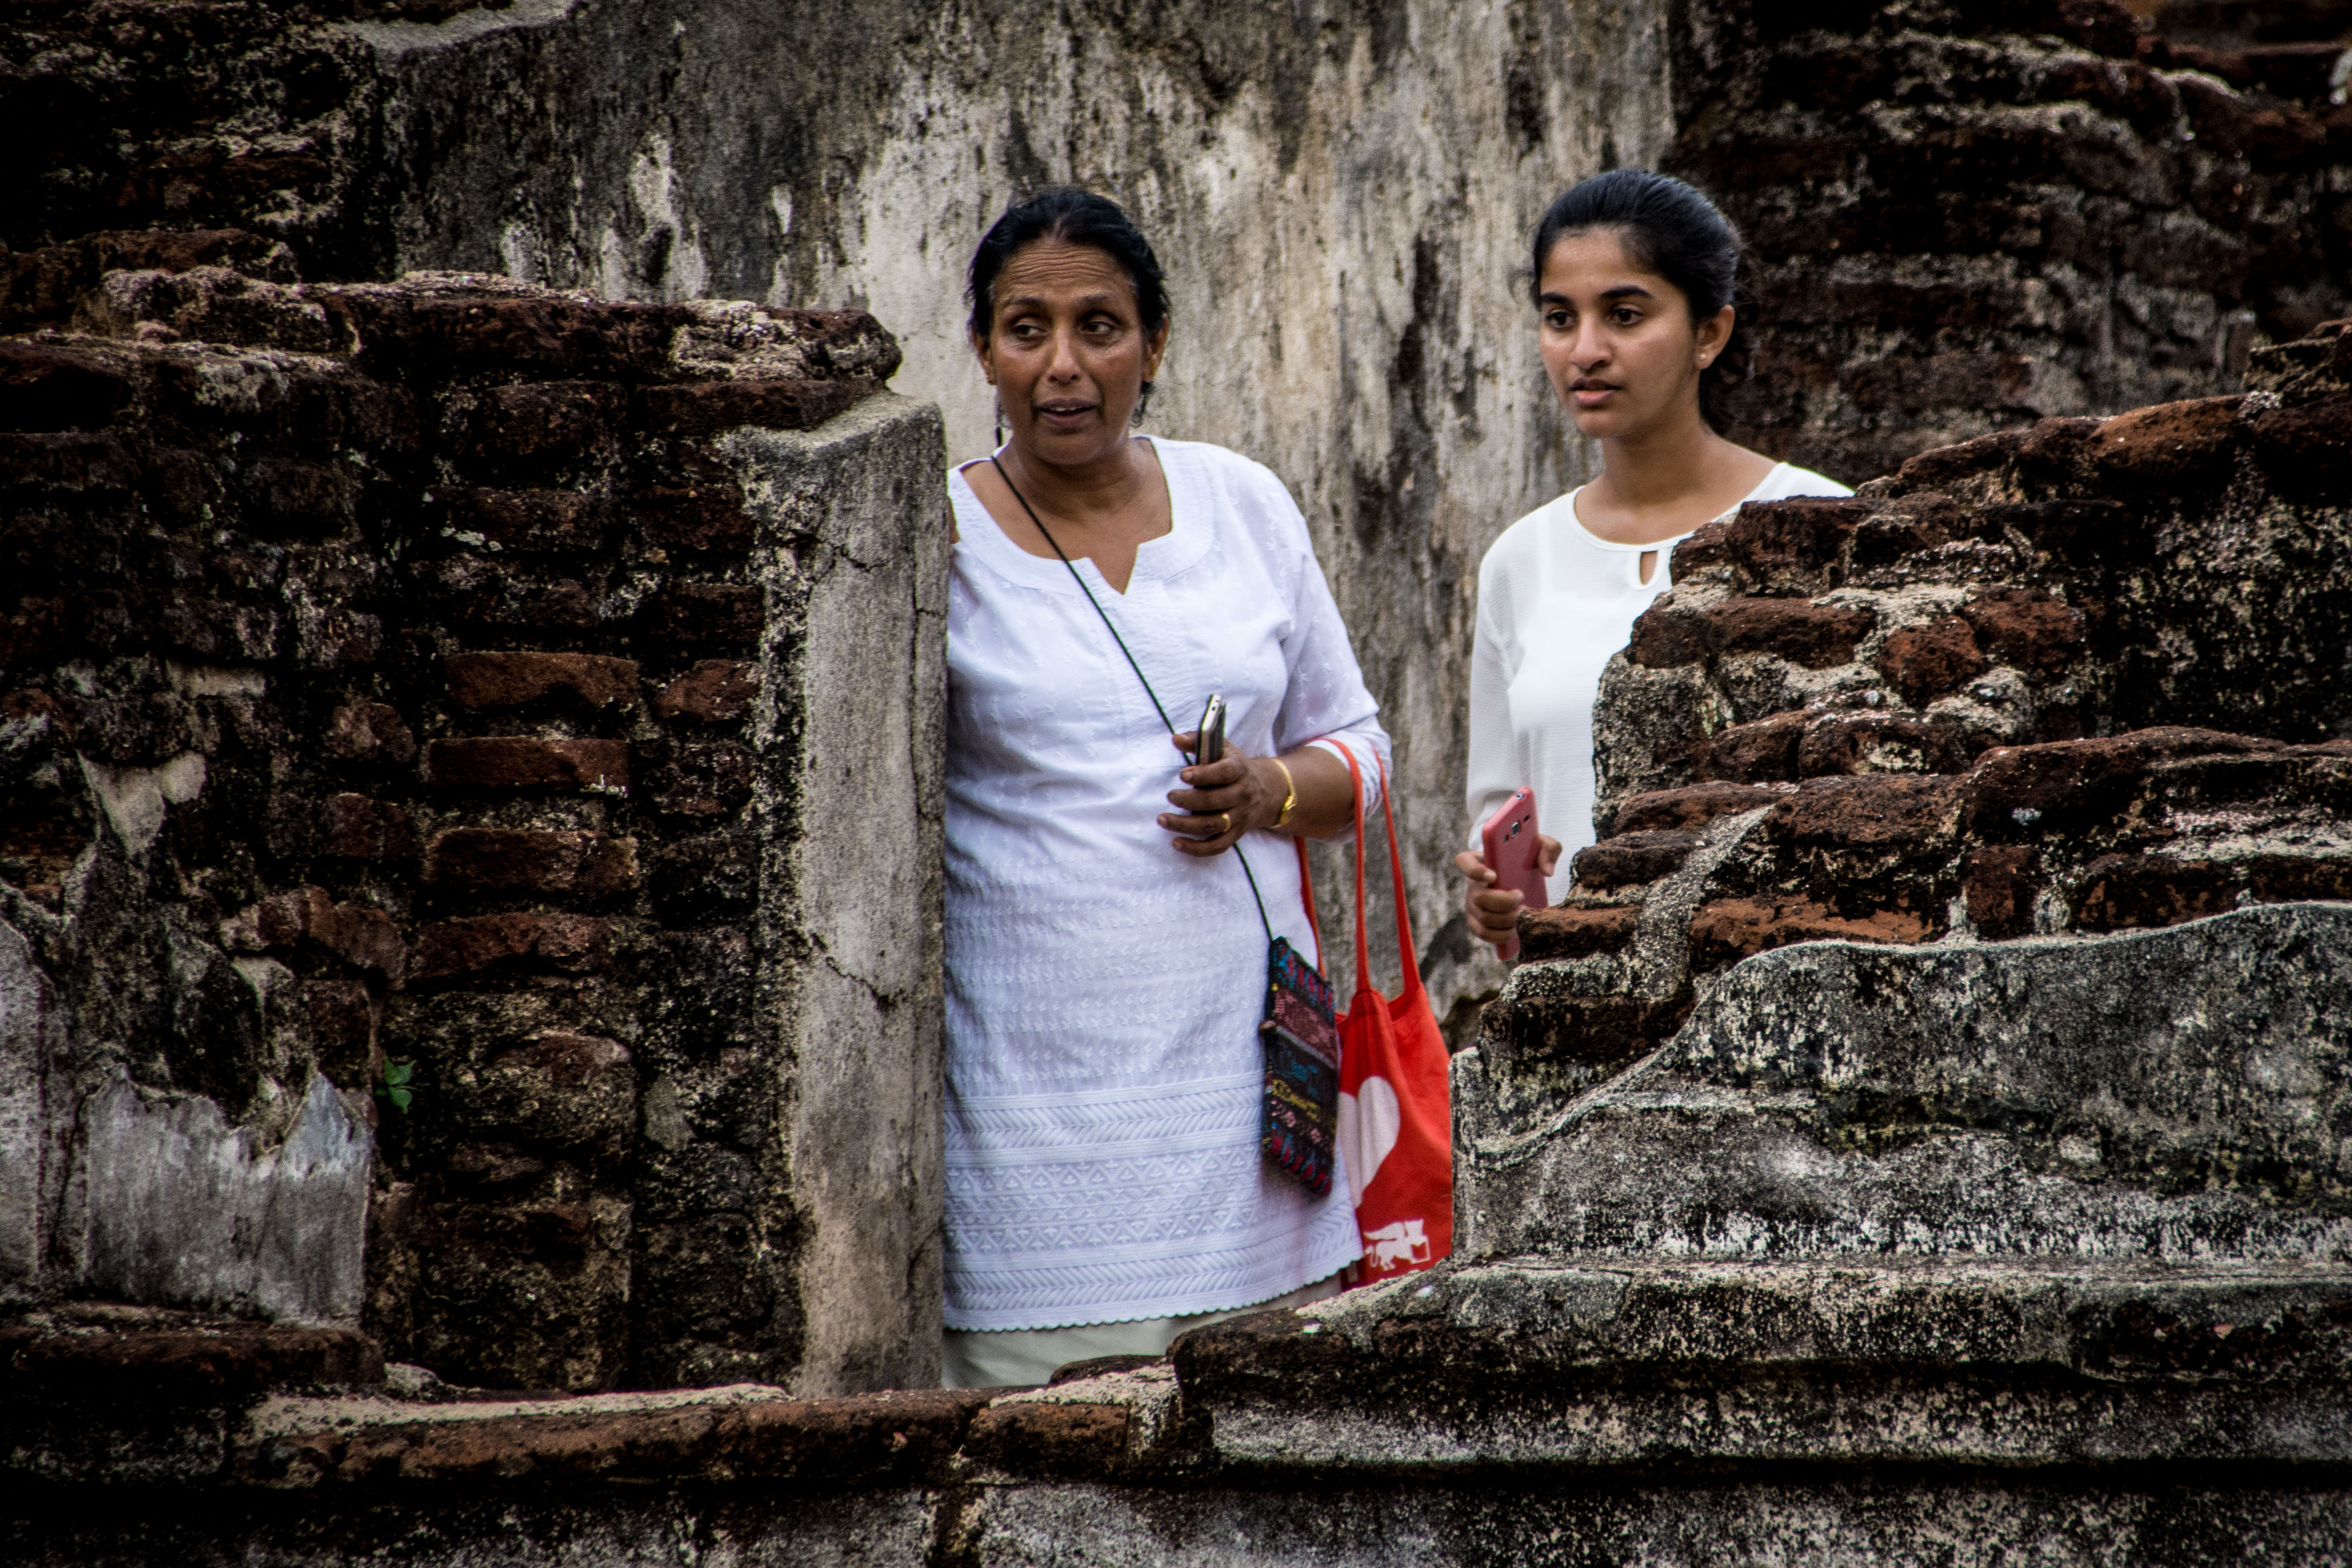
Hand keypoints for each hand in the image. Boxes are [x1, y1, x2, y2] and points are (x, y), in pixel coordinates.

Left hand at [1159, 732, 1281, 856]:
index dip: (1204, 775)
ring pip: (1213, 826)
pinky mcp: (1235, 834)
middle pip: (1216, 801)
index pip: (1224, 773)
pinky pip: (1217, 846)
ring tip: (1163, 819)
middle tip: (1169, 795)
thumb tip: (1175, 739)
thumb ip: (1198, 741)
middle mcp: (1242, 795)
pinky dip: (1196, 849)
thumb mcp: (1223, 748)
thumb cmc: (1234, 766)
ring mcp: (1239, 817)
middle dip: (1189, 800)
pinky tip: (1176, 842)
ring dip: (1185, 825)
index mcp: (1239, 770)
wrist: (1265, 791)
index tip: (1183, 775)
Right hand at [1453, 834, 1562, 950]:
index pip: (1463, 862)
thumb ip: (1548, 848)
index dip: (1473, 870)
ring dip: (1507, 919)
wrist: (1525, 879)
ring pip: (1484, 917)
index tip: (1493, 876)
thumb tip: (1547, 871)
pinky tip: (1516, 929)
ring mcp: (1472, 904)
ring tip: (1524, 913)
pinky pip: (1484, 933)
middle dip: (1503, 902)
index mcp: (1480, 860)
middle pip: (1478, 897)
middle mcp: (1472, 883)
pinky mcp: (1478, 922)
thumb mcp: (1540, 846)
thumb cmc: (1527, 858)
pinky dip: (1501, 935)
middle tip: (1521, 897)